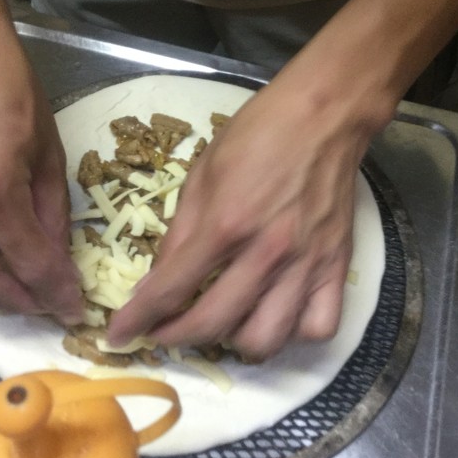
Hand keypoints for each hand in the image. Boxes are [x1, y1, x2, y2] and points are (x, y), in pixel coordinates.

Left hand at [108, 75, 370, 359]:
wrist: (322, 115)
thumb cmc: (258, 134)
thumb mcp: (203, 173)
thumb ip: (180, 231)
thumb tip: (155, 280)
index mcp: (225, 222)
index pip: (171, 288)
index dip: (138, 319)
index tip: (119, 335)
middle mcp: (266, 251)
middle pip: (213, 323)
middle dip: (175, 337)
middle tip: (163, 330)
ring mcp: (306, 262)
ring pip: (266, 339)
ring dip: (234, 342)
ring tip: (223, 320)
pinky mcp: (337, 264)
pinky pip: (319, 326)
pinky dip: (293, 332)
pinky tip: (277, 312)